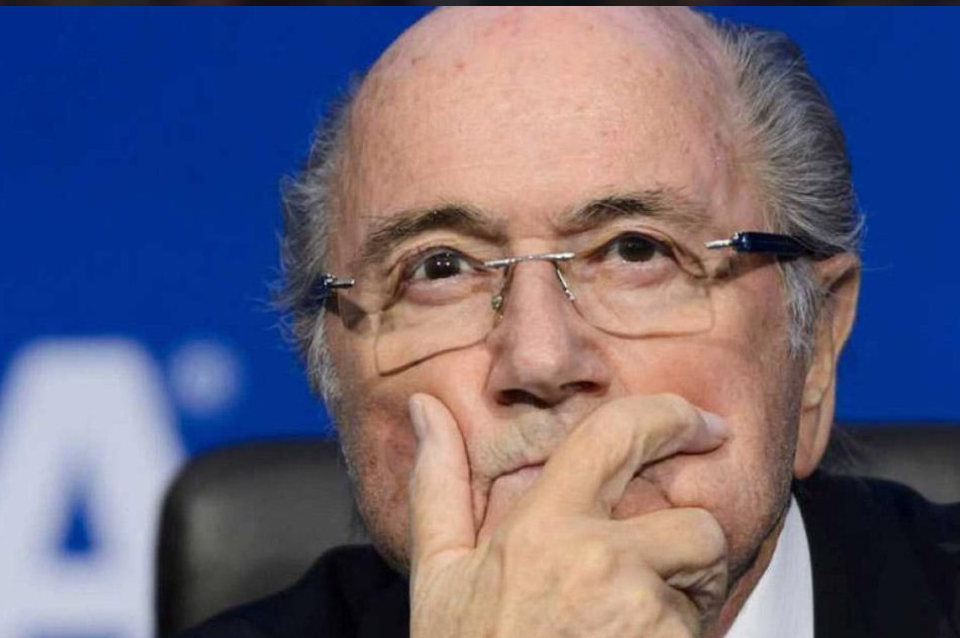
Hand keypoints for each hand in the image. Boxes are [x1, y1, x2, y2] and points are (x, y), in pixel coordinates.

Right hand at [408, 393, 729, 637]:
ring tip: (627, 631)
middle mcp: (599, 562)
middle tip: (666, 568)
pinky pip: (701, 634)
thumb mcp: (440, 577)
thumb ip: (439, 485)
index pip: (618, 434)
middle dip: (690, 544)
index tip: (698, 422)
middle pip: (696, 523)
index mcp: (542, 528)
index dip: (669, 415)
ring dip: (685, 603)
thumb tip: (427, 409)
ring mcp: (642, 616)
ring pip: (706, 586)